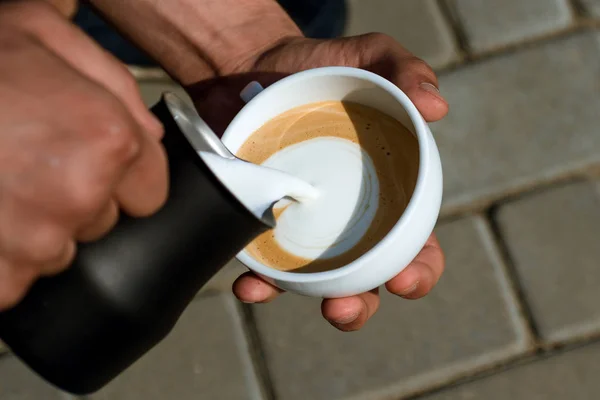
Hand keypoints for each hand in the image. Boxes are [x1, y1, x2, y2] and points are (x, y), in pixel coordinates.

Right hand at [0, 1, 167, 309]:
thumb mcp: (45, 33)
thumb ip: (116, 85)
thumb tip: (150, 134)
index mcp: (106, 139)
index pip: (152, 193)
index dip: (124, 178)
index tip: (91, 162)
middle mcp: (79, 196)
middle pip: (102, 221)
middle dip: (76, 197)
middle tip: (26, 161)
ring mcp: (33, 242)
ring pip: (58, 251)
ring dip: (34, 227)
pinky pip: (15, 279)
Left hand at [188, 33, 446, 330]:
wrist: (254, 66)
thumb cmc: (322, 69)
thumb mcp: (367, 58)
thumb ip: (402, 70)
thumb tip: (435, 105)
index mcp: (386, 196)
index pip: (415, 247)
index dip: (417, 271)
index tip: (405, 278)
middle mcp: (348, 222)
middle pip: (365, 280)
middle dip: (360, 306)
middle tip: (344, 306)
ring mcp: (303, 228)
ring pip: (314, 285)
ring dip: (309, 303)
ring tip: (291, 299)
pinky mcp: (262, 224)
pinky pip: (263, 264)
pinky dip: (259, 283)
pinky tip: (250, 284)